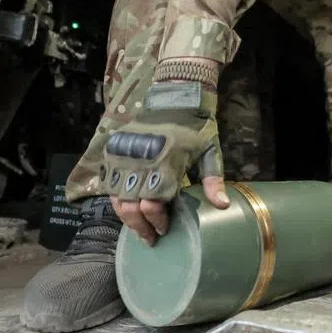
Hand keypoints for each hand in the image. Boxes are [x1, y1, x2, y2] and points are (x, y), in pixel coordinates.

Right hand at [101, 81, 229, 244]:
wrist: (174, 94)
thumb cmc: (196, 126)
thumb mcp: (211, 151)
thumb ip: (213, 180)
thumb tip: (222, 206)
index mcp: (167, 164)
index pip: (155, 204)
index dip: (158, 221)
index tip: (165, 230)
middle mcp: (142, 162)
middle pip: (133, 206)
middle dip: (141, 226)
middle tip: (150, 238)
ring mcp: (125, 156)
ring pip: (118, 197)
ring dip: (126, 217)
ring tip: (137, 228)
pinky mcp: (115, 149)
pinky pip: (109, 181)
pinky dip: (115, 197)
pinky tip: (125, 207)